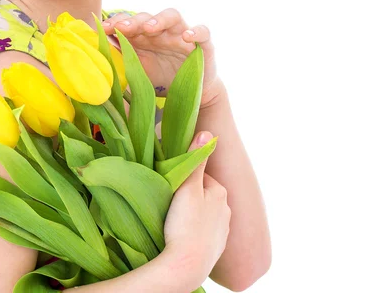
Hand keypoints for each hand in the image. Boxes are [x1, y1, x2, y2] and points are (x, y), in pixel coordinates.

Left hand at [103, 9, 220, 107]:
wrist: (191, 93)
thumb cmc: (161, 77)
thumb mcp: (138, 70)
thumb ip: (120, 61)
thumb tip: (94, 56)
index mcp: (143, 36)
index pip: (128, 22)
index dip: (115, 23)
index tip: (102, 29)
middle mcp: (161, 31)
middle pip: (147, 17)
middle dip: (133, 21)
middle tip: (121, 28)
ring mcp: (182, 35)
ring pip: (173, 16)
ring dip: (160, 19)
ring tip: (150, 28)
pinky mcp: (204, 45)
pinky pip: (203, 32)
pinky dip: (197, 31)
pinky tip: (188, 36)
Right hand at [161, 130, 230, 289]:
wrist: (187, 266)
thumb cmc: (185, 224)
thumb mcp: (187, 187)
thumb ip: (195, 160)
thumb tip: (208, 133)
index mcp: (220, 192)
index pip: (200, 176)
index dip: (184, 179)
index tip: (172, 187)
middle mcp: (226, 210)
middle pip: (202, 194)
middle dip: (189, 196)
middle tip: (171, 204)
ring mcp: (222, 231)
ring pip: (203, 213)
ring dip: (192, 214)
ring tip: (175, 221)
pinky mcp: (216, 248)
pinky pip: (203, 232)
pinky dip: (194, 231)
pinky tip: (182, 235)